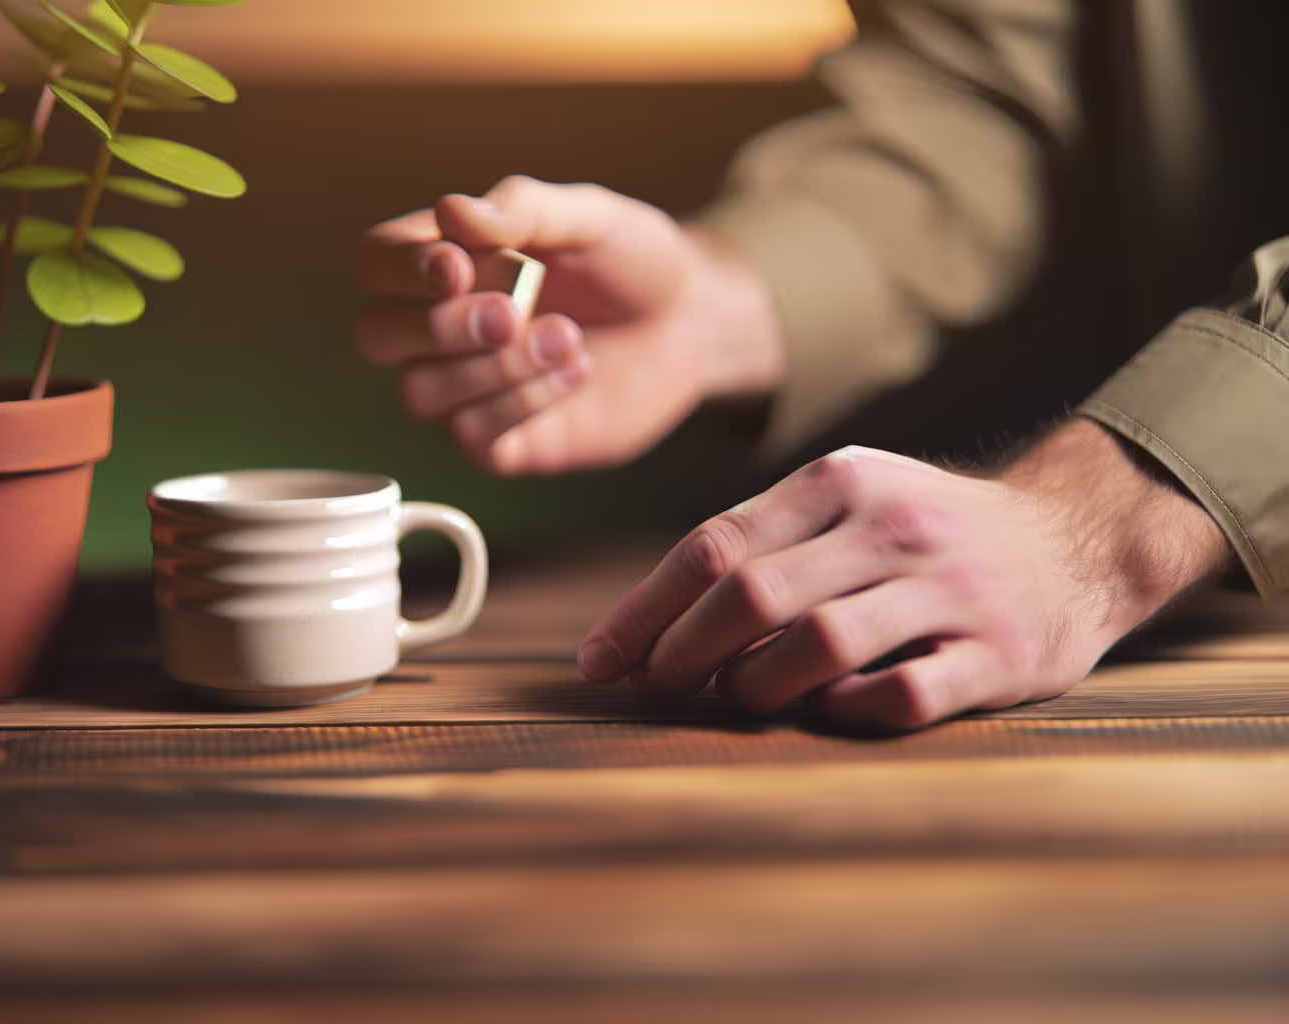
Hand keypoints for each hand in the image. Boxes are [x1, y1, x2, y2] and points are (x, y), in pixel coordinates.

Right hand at [354, 175, 782, 474]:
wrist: (692, 323)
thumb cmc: (631, 262)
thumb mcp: (589, 216)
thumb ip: (523, 209)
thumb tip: (451, 210)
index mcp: (445, 262)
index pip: (374, 263)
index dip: (398, 269)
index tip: (457, 266)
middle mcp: (439, 329)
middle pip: (378, 336)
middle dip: (437, 326)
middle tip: (512, 311)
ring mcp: (466, 390)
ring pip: (420, 394)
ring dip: (493, 367)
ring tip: (567, 337)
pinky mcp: (502, 442)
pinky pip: (475, 434)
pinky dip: (526, 400)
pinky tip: (575, 370)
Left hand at [577, 420, 1230, 728]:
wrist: (1074, 537)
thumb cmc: (921, 535)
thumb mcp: (845, 504)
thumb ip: (759, 547)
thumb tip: (645, 628)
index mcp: (837, 482)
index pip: (712, 546)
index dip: (643, 612)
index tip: (598, 663)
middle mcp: (890, 525)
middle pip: (751, 594)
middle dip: (683, 652)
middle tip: (659, 690)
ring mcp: (947, 589)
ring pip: (817, 644)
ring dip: (756, 687)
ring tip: (740, 701)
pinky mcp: (997, 652)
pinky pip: (898, 694)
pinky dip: (845, 712)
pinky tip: (827, 711)